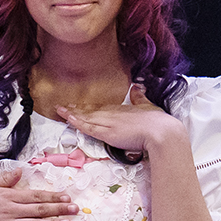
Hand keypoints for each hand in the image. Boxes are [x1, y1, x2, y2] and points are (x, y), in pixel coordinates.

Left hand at [56, 83, 174, 155]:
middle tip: (62, 106)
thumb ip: (140, 97)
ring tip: (60, 110)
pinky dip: (78, 123)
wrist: (161, 131)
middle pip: (90, 111)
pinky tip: (69, 119)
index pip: (101, 108)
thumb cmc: (158, 121)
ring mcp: (109, 123)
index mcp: (122, 109)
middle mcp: (113, 114)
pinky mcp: (108, 133)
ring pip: (86, 118)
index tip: (78, 106)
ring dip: (72, 114)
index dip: (88, 108)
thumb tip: (137, 87)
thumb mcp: (148, 105)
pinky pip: (89, 127)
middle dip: (76, 109)